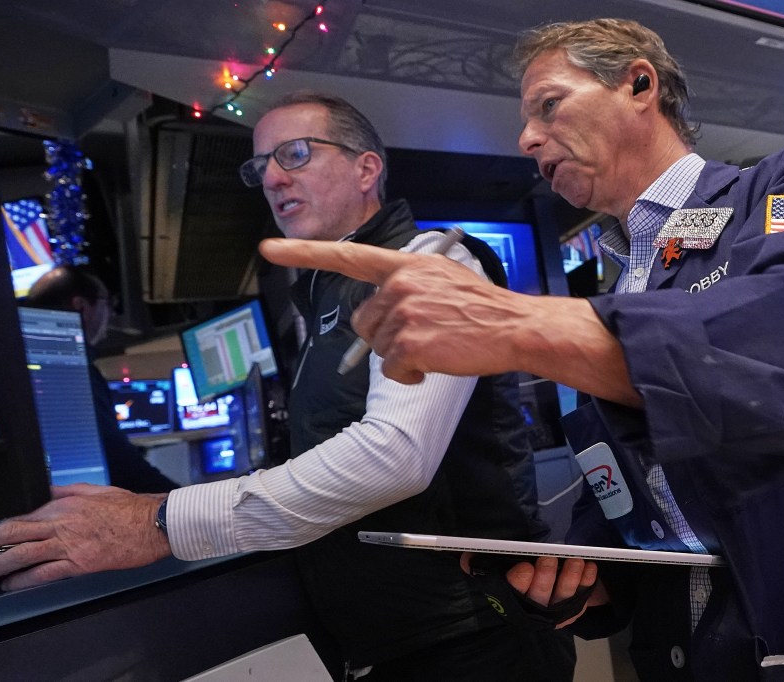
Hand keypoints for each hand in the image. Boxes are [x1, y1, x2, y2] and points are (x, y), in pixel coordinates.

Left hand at [0, 484, 171, 590]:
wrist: (155, 522)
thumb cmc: (131, 508)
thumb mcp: (95, 490)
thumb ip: (67, 492)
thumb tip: (45, 494)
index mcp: (63, 504)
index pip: (19, 515)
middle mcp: (61, 522)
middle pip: (10, 531)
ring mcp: (70, 543)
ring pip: (22, 555)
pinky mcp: (82, 562)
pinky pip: (46, 574)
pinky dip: (24, 580)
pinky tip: (10, 586)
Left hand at [258, 238, 640, 405]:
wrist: (513, 326)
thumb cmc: (480, 307)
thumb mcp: (441, 278)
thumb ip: (406, 284)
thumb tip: (379, 308)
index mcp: (404, 265)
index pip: (346, 256)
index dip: (304, 253)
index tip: (269, 249)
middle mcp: (399, 284)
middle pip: (365, 320)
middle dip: (385, 334)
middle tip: (425, 333)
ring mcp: (403, 313)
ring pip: (378, 347)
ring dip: (402, 355)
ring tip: (438, 344)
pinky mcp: (409, 343)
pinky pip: (393, 368)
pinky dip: (410, 374)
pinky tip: (436, 361)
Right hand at [463, 554, 603, 628]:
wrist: (540, 584)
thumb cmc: (515, 573)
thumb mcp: (493, 566)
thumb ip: (477, 563)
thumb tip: (465, 559)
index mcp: (509, 600)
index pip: (511, 594)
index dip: (518, 582)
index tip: (525, 566)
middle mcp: (531, 610)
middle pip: (539, 599)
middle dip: (545, 578)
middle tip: (549, 558)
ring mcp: (553, 612)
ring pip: (563, 600)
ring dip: (570, 580)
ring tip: (576, 560)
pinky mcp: (572, 610)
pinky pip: (582, 599)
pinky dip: (587, 583)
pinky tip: (590, 568)